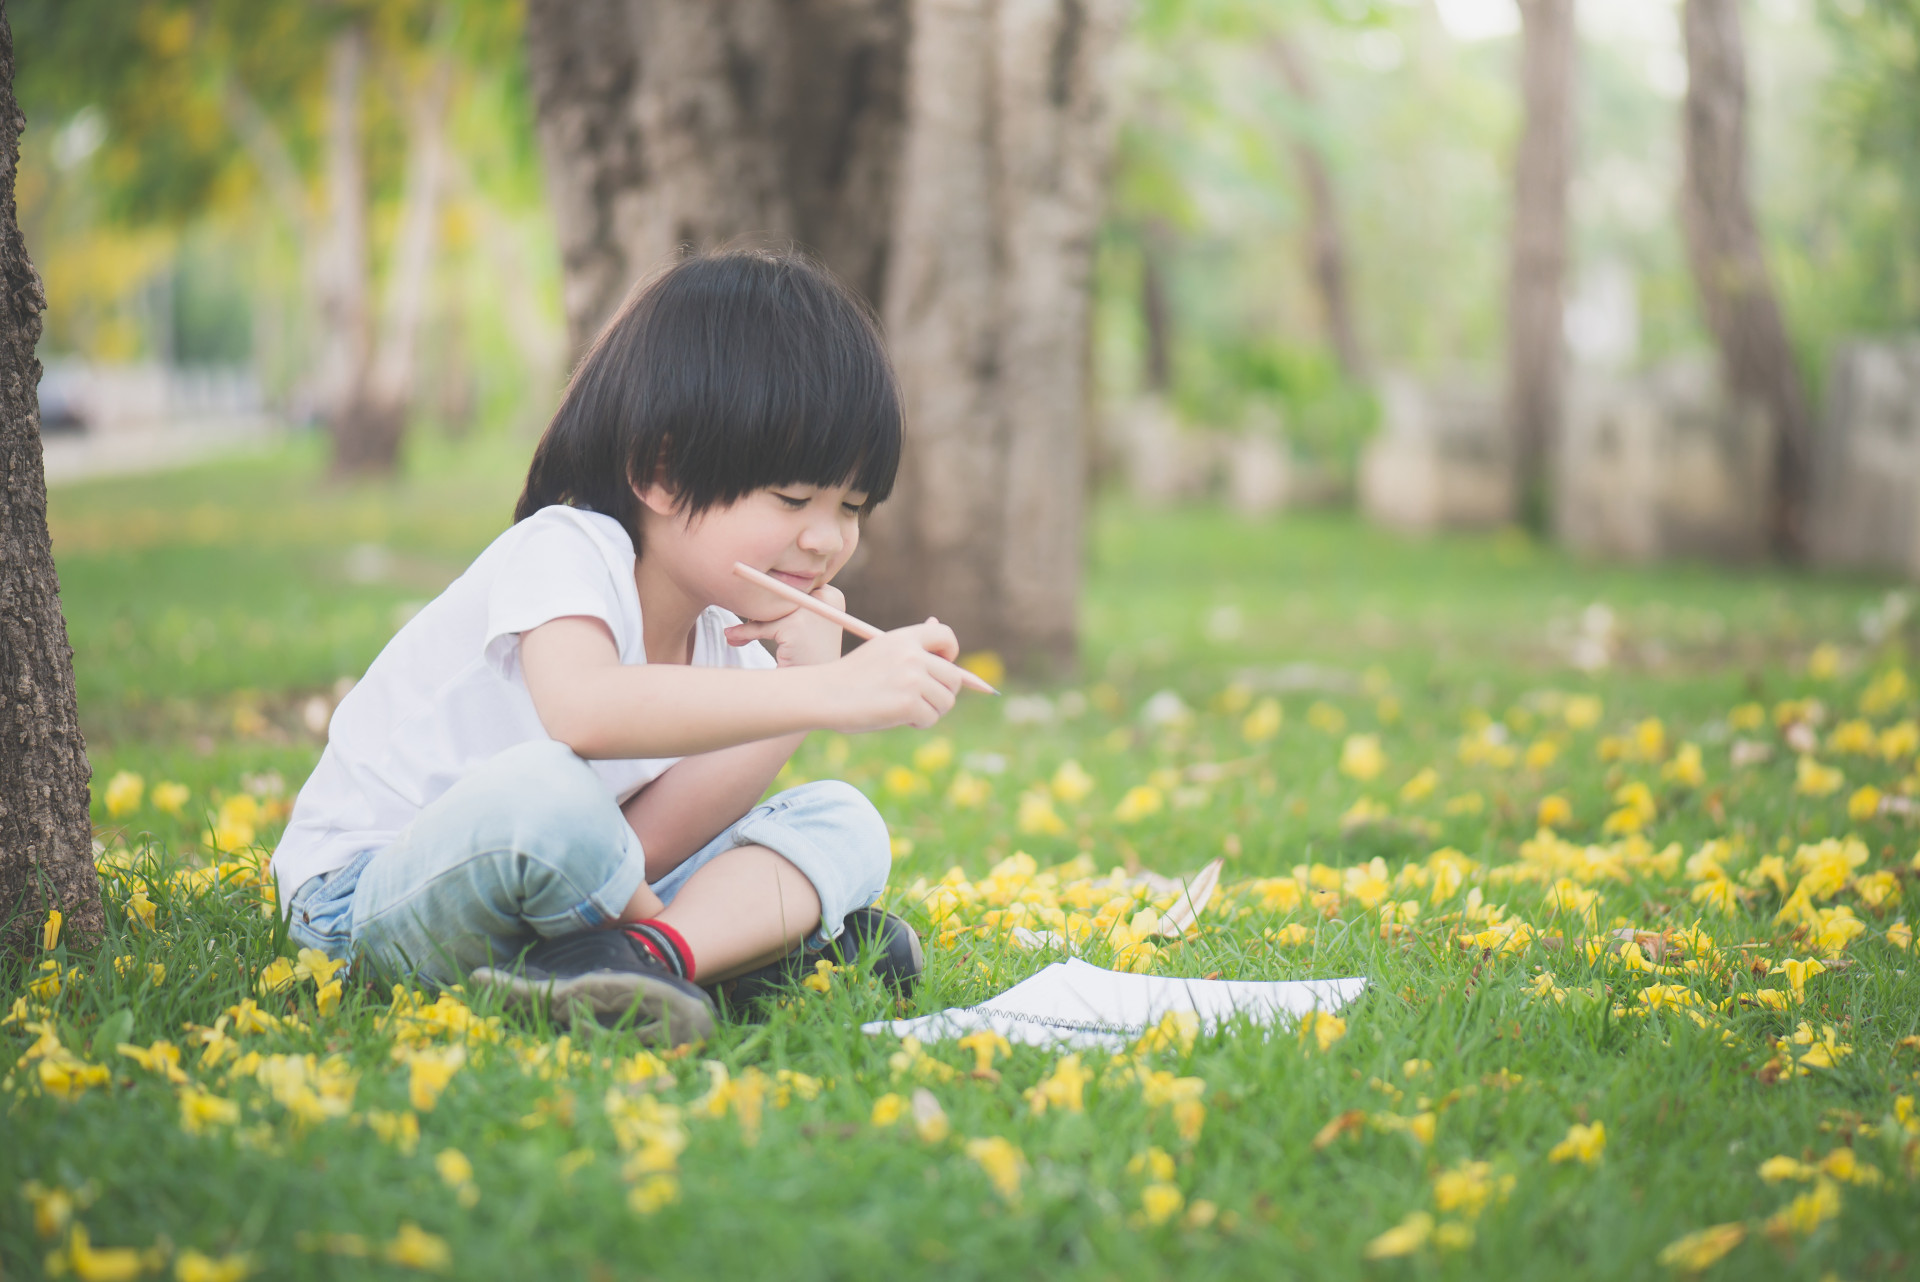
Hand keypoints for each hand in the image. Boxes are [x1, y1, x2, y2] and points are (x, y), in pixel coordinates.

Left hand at [724, 583, 847, 666]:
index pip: (793, 586)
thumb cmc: (810, 659)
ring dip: (750, 621)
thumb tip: (749, 588)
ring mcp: (812, 611)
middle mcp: (826, 598)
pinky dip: (746, 633)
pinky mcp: (796, 626)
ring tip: (734, 635)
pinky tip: (733, 638)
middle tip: (743, 622)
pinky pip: (762, 626)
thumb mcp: (801, 627)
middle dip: (760, 607)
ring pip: (770, 609)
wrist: (820, 690)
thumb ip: (783, 608)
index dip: (775, 598)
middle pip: (781, 592)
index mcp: (832, 595)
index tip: (757, 611)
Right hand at [812, 618, 962, 731]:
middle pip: (954, 677)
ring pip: (946, 701)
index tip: (941, 666)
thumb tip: (936, 621)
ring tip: (907, 711)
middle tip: (923, 701)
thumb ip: (911, 644)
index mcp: (904, 638)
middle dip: (943, 693)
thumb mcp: (881, 650)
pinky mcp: (909, 703)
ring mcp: (912, 679)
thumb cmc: (851, 676)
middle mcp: (912, 655)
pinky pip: (931, 718)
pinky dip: (919, 723)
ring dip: (931, 711)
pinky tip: (899, 718)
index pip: (946, 636)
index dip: (950, 653)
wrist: (825, 695)